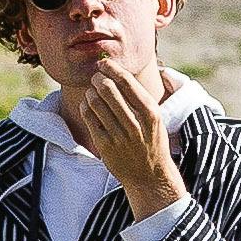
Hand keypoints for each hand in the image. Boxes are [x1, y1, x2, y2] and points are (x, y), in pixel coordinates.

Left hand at [54, 56, 174, 206]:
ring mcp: (119, 137)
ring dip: (90, 92)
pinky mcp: (105, 146)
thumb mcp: (154, 118)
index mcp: (151, 113)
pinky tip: (88, 104)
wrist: (150, 176)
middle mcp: (135, 125)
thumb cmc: (151, 140)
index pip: (127, 82)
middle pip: (108, 90)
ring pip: (95, 103)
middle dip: (97, 78)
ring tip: (92, 91)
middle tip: (95, 77)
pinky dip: (85, 106)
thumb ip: (139, 97)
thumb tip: (117, 71)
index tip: (104, 63)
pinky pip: (89, 118)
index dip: (111, 68)